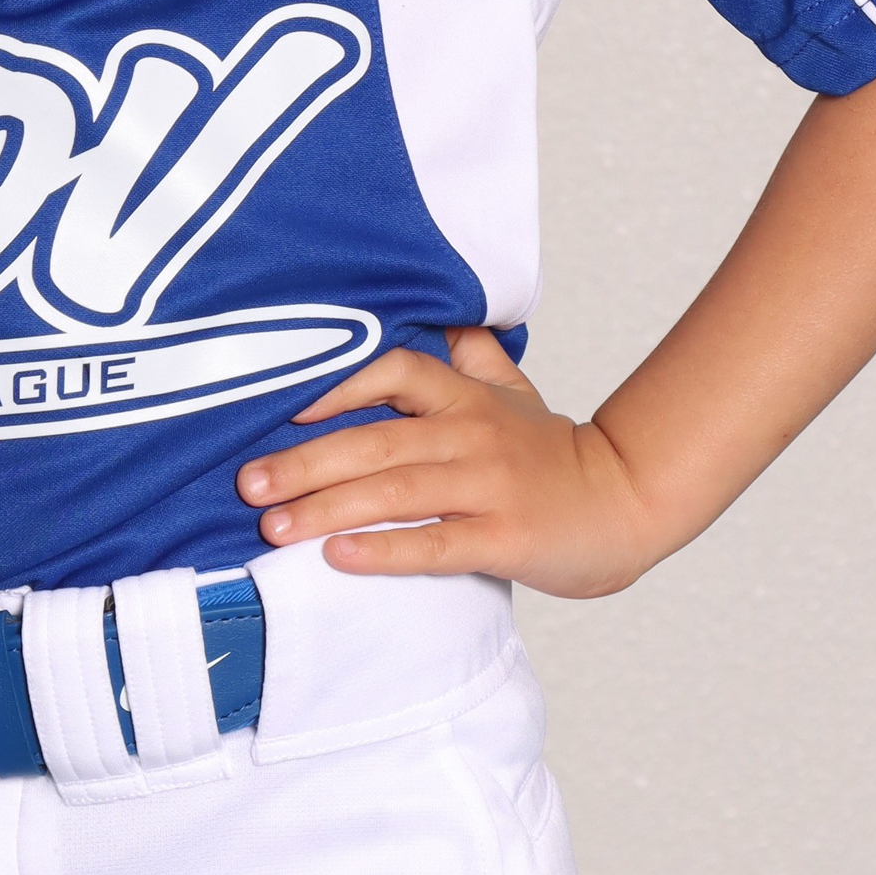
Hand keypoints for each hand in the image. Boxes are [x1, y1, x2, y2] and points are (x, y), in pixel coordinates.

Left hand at [235, 328, 653, 596]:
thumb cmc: (554, 452)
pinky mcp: (505, 538)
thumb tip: (435, 317)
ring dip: (328, 507)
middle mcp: (472, 434)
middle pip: (377, 440)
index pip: (396, 371)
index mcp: (467, 397)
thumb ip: (470, 355)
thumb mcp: (513, 391)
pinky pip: (436, 543)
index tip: (284, 410)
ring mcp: (489, 486)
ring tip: (272, 527)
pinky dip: (385, 549)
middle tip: (248, 484)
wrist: (627, 502)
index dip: (338, 386)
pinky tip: (339, 558)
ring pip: (396, 492)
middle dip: (305, 463)